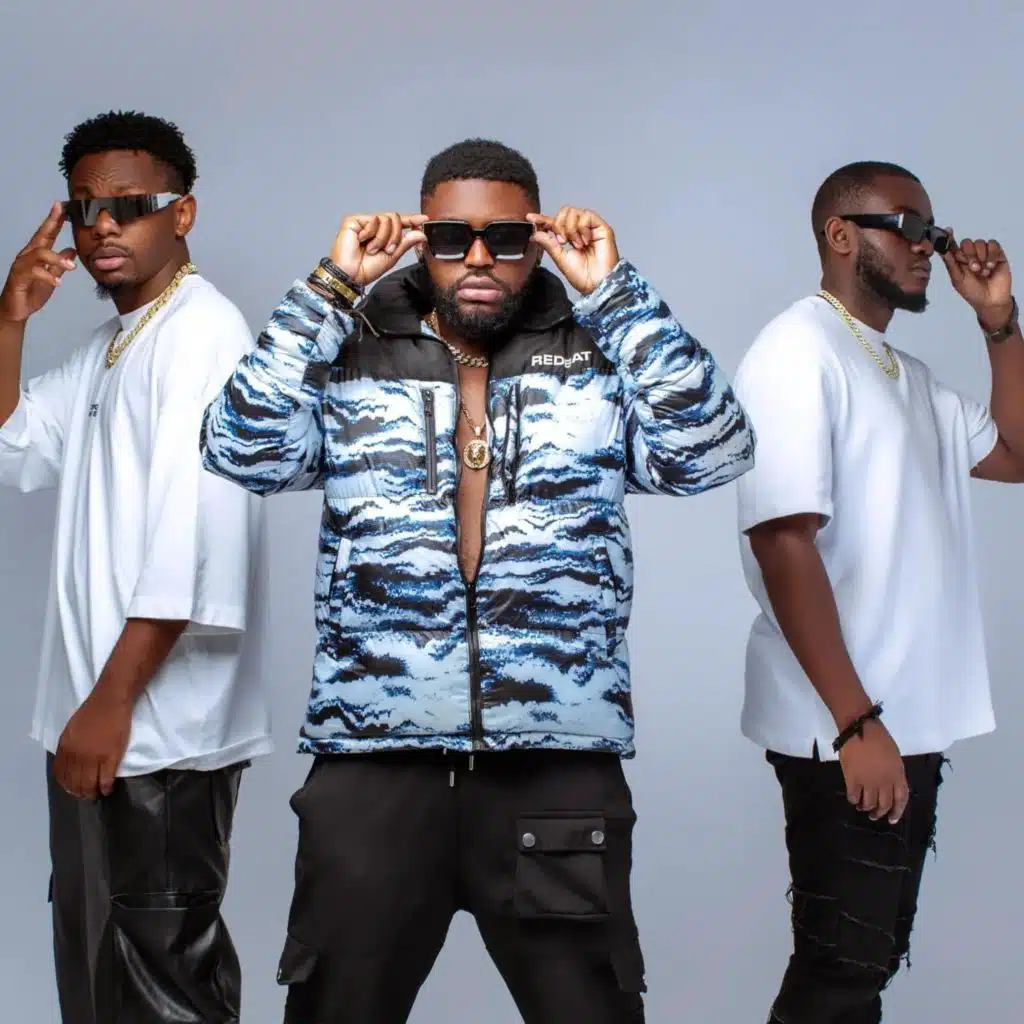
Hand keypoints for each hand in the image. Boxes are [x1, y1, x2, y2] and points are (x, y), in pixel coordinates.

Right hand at [0, 203, 76, 323]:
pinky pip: (33, 273)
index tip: (63, 206)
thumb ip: (60, 264)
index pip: (47, 234)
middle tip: (63, 213)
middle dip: (51, 223)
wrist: (17, 309)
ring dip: (56, 259)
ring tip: (71, 267)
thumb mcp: (52, 277)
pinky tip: (58, 283)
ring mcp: (22, 265)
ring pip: (38, 254)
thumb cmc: (33, 291)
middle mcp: (27, 255)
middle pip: (40, 236)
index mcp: (36, 254)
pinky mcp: (19, 278)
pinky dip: (47, 277)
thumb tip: (72, 250)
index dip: (54, 220)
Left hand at [53, 690, 132, 799]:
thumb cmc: (92, 712)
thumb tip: (71, 761)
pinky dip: (106, 788)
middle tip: (86, 795)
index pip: (62, 775)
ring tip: (97, 794)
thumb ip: (69, 746)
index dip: (67, 785)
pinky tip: (108, 789)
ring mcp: (94, 757)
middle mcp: (76, 755)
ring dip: (92, 793)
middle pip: (76, 782)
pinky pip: (105, 779)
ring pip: (90, 784)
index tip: (73, 788)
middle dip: (80, 792)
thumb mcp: (71, 729)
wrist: (110, 701)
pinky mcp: (111, 757)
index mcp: (65, 748)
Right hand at [329, 212, 427, 286]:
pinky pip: (373, 220)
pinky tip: (363, 242)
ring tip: (373, 249)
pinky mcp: (353, 220)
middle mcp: (372, 226)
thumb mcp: (392, 256)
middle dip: (396, 236)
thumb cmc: (367, 269)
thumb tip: (421, 234)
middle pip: (395, 218)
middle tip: (388, 250)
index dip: (412, 220)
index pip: (399, 223)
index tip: (425, 219)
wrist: (351, 275)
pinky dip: (372, 234)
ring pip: (386, 219)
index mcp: (382, 234)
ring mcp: (363, 222)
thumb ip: (406, 243)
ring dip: (383, 238)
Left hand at [528, 207, 619, 294]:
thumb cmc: (582, 276)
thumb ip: (548, 244)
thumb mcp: (560, 258)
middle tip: (562, 241)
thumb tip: (535, 234)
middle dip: (559, 225)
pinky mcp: (602, 228)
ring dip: (571, 229)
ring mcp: (591, 228)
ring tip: (578, 245)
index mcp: (570, 237)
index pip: (554, 223)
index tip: (530, 218)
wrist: (596, 284)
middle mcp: (580, 230)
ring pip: (574, 212)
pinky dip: (582, 228)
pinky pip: (587, 215)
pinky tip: (586, 241)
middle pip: (564, 211)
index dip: (542, 219)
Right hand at [837, 718, 908, 823]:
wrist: (860, 729)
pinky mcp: (853, 779)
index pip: (901, 799)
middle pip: (884, 804)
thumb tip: (889, 785)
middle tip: (874, 815)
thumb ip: (894, 773)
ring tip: (862, 807)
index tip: (892, 819)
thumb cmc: (879, 738)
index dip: (897, 812)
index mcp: (897, 775)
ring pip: (869, 804)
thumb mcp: (894, 757)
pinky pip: (853, 796)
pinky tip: (853, 798)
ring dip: (865, 808)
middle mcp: (885, 782)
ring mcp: (868, 781)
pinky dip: (853, 800)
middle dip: (879, 813)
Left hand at [941, 232, 1013, 330]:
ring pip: (980, 243)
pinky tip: (990, 267)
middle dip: (969, 254)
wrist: (990, 300)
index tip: (948, 231)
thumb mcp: (957, 279)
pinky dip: (991, 255)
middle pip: (967, 243)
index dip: (949, 238)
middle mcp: (971, 255)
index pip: (953, 246)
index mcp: (959, 261)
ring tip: (982, 271)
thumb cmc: (972, 292)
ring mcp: (984, 254)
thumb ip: (951, 264)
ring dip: (980, 257)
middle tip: (973, 268)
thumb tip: (942, 250)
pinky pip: (993, 245)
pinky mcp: (997, 254)